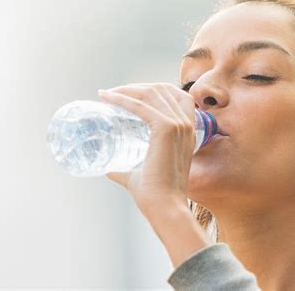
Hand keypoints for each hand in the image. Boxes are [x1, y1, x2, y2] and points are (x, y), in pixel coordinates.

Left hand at [98, 83, 195, 216]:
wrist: (165, 207)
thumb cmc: (155, 194)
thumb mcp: (141, 173)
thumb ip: (127, 169)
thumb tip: (109, 169)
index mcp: (188, 132)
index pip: (175, 96)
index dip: (152, 89)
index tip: (129, 94)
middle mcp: (186, 124)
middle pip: (162, 90)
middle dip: (136, 87)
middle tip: (113, 94)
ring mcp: (178, 125)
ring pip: (151, 93)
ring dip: (127, 89)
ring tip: (108, 94)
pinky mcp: (167, 128)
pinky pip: (141, 106)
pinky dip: (122, 99)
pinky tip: (106, 97)